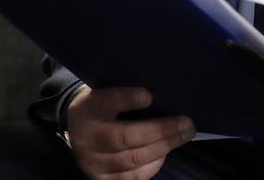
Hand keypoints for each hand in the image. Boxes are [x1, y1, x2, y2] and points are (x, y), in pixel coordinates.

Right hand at [65, 85, 194, 179]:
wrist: (77, 133)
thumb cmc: (102, 108)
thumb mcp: (105, 93)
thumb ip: (125, 94)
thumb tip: (162, 96)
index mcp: (87, 109)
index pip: (106, 102)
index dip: (127, 99)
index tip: (149, 96)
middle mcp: (87, 138)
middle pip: (125, 137)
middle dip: (160, 130)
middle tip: (186, 123)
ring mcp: (94, 162)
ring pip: (133, 160)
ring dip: (164, 148)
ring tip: (184, 135)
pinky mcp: (102, 179)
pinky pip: (134, 176)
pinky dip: (154, 165)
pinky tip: (165, 152)